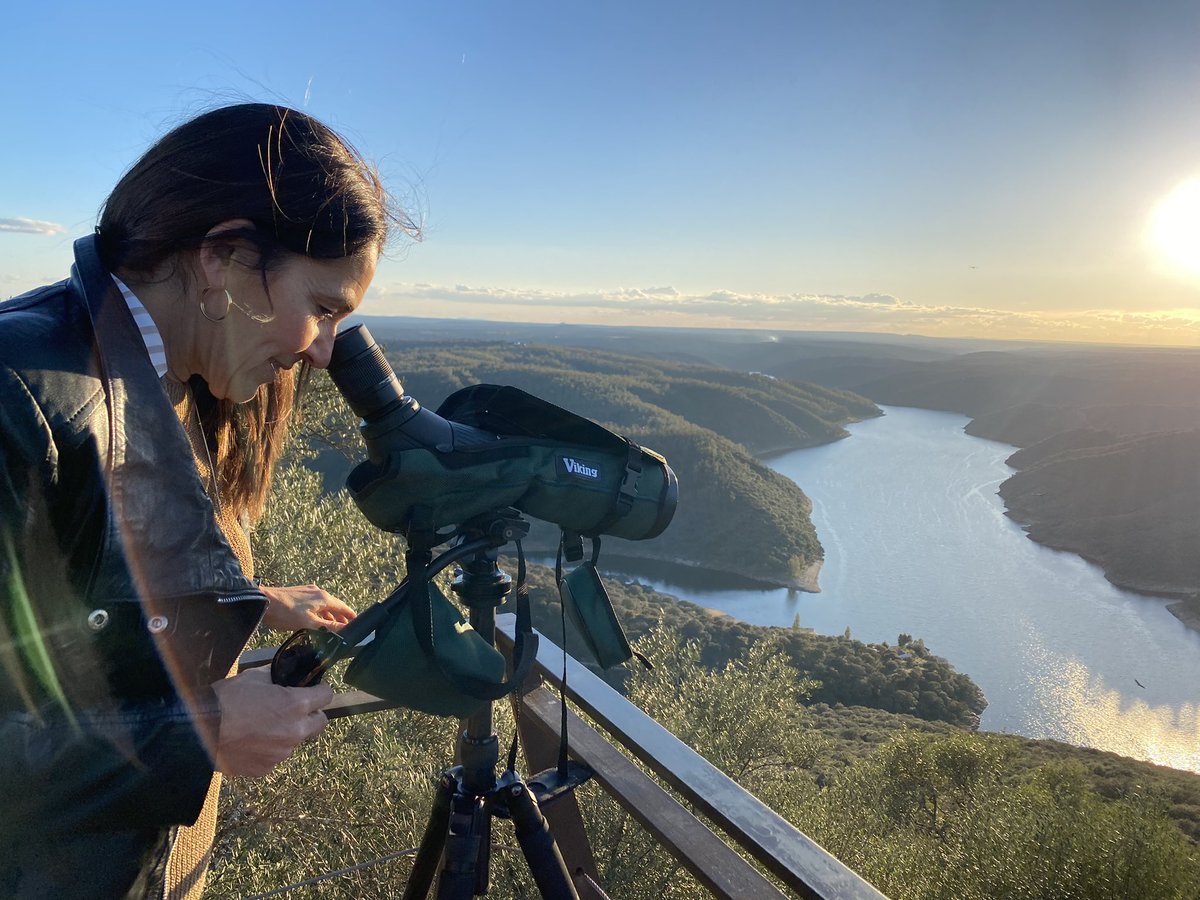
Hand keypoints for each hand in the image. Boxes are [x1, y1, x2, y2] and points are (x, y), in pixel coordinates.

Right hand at [211, 667, 333, 776]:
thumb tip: (288, 673)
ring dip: (286, 733)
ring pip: (295, 741)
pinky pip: (274, 757)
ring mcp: (280, 753)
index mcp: (296, 705)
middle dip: (311, 715)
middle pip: (320, 723)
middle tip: (294, 710)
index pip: (327, 696)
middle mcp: (294, 731)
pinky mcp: (264, 769)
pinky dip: (267, 750)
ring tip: (261, 726)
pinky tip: (249, 742)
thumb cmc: (225, 699)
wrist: (196, 730)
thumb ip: (278, 676)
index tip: (314, 689)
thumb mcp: (255, 677)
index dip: (320, 690)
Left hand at [259, 583, 356, 631]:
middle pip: (334, 606)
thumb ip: (328, 627)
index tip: (357, 622)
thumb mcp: (309, 623)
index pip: (343, 607)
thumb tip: (345, 629)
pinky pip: (314, 603)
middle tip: (344, 628)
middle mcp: (318, 592)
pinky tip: (313, 619)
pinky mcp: (298, 593)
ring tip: (330, 627)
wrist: (262, 601)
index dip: (350, 616)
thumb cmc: (284, 613)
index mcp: (323, 598)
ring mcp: (307, 591)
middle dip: (340, 617)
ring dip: (328, 615)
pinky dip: (319, 612)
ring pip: (323, 605)